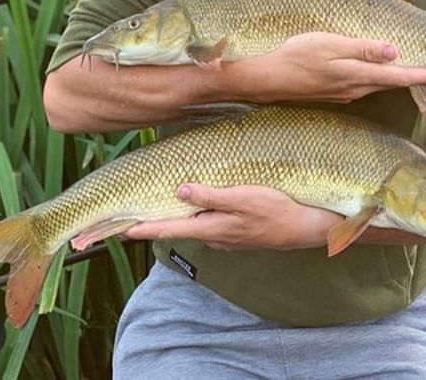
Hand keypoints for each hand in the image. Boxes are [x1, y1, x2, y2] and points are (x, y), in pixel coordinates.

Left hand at [122, 183, 343, 250]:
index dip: (144, 228)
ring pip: (194, 225)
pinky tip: (198, 204)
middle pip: (178, 228)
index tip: (122, 228)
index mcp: (210, 228)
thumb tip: (180, 189)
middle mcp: (213, 236)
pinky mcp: (236, 231)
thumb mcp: (241, 198)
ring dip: (178, 217)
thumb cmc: (274, 210)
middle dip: (156, 221)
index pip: (169, 229)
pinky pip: (209, 223)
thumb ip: (210, 196)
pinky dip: (198, 215)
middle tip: (133, 215)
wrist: (303, 227)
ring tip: (161, 204)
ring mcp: (225, 236)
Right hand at [243, 32, 425, 102]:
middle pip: (390, 84)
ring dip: (394, 80)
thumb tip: (393, 52)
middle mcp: (354, 89)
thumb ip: (362, 49)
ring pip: (376, 86)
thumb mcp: (330, 45)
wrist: (267, 79)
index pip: (397, 77)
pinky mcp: (333, 93)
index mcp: (356, 75)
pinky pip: (361, 86)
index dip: (421, 75)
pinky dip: (374, 79)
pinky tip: (373, 72)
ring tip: (409, 71)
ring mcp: (343, 94)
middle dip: (412, 79)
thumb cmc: (296, 56)